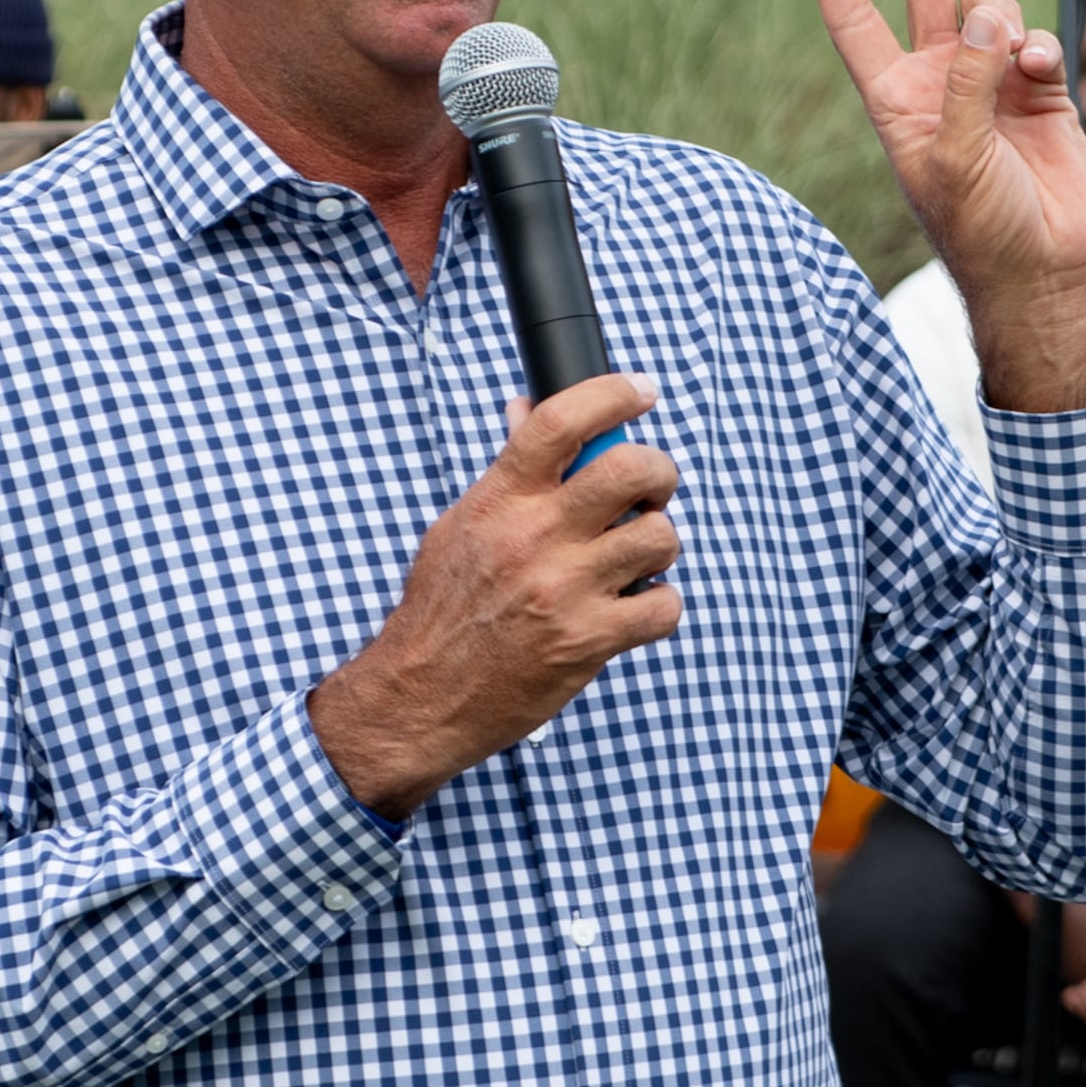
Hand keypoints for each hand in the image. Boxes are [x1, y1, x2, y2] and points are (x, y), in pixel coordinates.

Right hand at [310, 373, 683, 821]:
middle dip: (659, 470)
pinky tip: (634, 606)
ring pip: (659, 536)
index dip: (612, 394)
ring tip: (636, 555)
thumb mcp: (459, 526)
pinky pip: (663, 605)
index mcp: (500, 500)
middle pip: (630, 469)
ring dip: (659, 542)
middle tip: (651, 488)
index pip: (561, 420)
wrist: (422, 695)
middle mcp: (534, 537)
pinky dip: (659, 604)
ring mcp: (565, 590)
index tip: (641, 391)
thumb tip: (524, 410)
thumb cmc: (441, 609)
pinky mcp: (589, 641)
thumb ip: (504, 473)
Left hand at [795, 0, 1085, 411]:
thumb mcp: (952, 157)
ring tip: (1013, 61)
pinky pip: (1034, 34)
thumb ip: (966, 81)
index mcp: (896, 98)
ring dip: (1001, 14)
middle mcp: (938, 79)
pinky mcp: (1039, 86)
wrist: (1043, 269)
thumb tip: (988, 12)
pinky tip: (1038, 71)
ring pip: (990, 4)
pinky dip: (1036, 41)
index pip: (855, 21)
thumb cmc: (980, 227)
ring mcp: (989, 79)